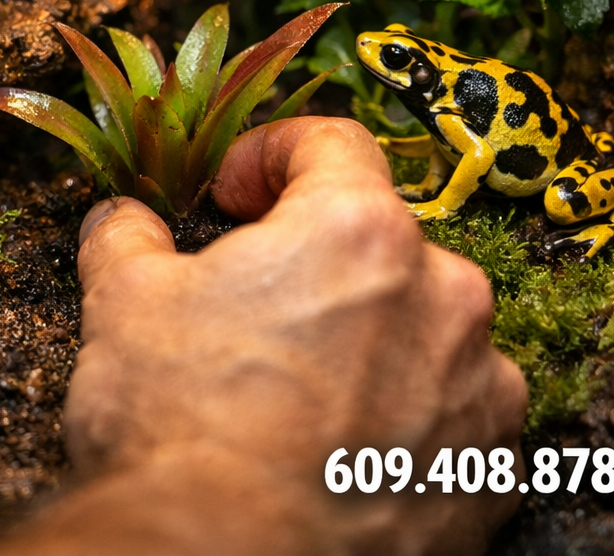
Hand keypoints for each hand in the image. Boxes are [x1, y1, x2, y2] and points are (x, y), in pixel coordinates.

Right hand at [0, 117, 526, 555]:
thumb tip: (125, 222)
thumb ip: (129, 237)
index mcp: (358, 231)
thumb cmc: (181, 426)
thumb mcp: (123, 302)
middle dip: (316, 259)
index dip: (270, 154)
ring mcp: (479, 389)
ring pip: (424, 329)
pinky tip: (337, 446)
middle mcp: (444, 297)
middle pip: (382, 241)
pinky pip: (450, 416)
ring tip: (294, 388)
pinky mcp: (490, 472)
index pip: (332, 142)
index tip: (233, 194)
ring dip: (368, 338)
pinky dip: (403, 418)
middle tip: (249, 301)